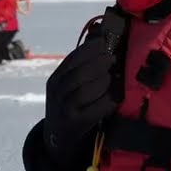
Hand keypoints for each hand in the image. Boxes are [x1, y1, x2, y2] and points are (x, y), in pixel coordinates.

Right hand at [43, 37, 118, 160]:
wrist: (57, 139)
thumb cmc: (69, 104)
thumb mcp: (69, 84)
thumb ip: (83, 61)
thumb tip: (99, 31)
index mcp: (55, 80)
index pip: (71, 60)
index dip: (88, 50)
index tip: (104, 43)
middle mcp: (57, 93)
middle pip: (78, 74)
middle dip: (97, 64)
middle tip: (112, 59)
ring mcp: (65, 109)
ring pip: (85, 91)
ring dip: (103, 81)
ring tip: (113, 77)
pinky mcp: (77, 124)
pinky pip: (95, 110)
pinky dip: (107, 101)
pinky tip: (115, 96)